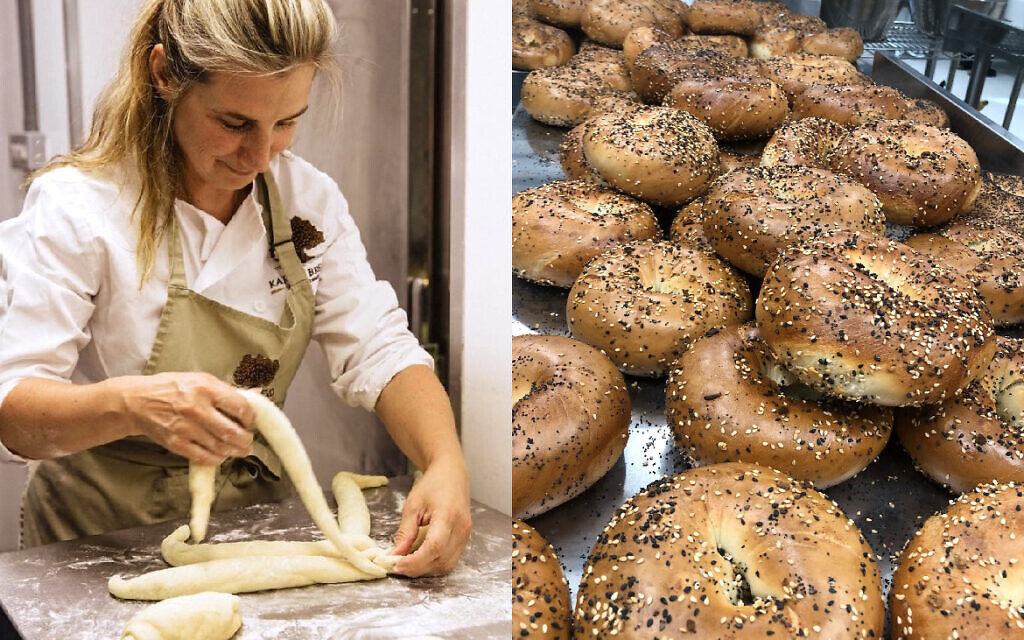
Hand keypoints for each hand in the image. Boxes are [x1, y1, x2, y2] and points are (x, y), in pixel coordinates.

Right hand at [117, 372, 254, 464]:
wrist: (137, 402)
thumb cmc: (172, 388)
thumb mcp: (200, 379)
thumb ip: (227, 390)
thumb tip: (256, 393)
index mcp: (206, 388)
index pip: (240, 406)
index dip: (250, 417)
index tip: (250, 422)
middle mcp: (196, 408)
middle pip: (232, 431)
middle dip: (245, 440)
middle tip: (248, 441)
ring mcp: (185, 428)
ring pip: (220, 447)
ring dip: (234, 451)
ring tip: (240, 450)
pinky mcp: (175, 443)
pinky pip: (203, 456)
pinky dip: (216, 459)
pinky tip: (221, 455)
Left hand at [391, 457, 471, 576]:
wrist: (452, 475)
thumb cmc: (432, 485)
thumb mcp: (413, 505)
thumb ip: (405, 532)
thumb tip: (395, 555)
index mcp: (448, 516)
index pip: (433, 547)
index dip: (414, 561)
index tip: (396, 565)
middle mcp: (461, 529)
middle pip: (440, 560)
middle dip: (417, 568)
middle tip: (397, 566)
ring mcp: (466, 535)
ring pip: (446, 565)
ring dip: (426, 569)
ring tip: (408, 562)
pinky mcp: (465, 539)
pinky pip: (450, 560)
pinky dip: (434, 564)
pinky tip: (421, 558)